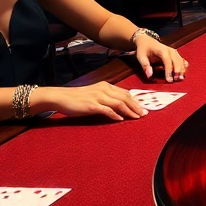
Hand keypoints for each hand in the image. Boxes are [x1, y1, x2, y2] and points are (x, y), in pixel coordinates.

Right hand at [32, 82, 146, 120]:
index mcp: (106, 86)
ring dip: (129, 111)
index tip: (142, 108)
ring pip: (119, 103)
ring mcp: (98, 97)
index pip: (125, 93)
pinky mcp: (91, 105)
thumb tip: (120, 105)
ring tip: (136, 117)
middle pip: (125, 98)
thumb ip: (107, 97)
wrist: (61, 97)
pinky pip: (107, 110)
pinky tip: (121, 119)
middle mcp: (104, 89)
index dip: (135, 101)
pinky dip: (115, 115)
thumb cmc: (78, 97)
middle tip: (144, 114)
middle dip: (136, 106)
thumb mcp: (95, 93)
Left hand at [133, 34, 187, 82]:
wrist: (146, 40)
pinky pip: (181, 60)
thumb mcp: (141, 57)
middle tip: (176, 80)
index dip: (169, 71)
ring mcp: (173, 52)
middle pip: (176, 61)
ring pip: (180, 61)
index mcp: (162, 50)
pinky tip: (184, 71)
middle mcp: (170, 50)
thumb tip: (149, 75)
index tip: (169, 80)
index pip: (167, 61)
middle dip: (177, 71)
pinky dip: (183, 66)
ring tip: (181, 78)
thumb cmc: (143, 49)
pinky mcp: (175, 54)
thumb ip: (145, 66)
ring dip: (181, 69)